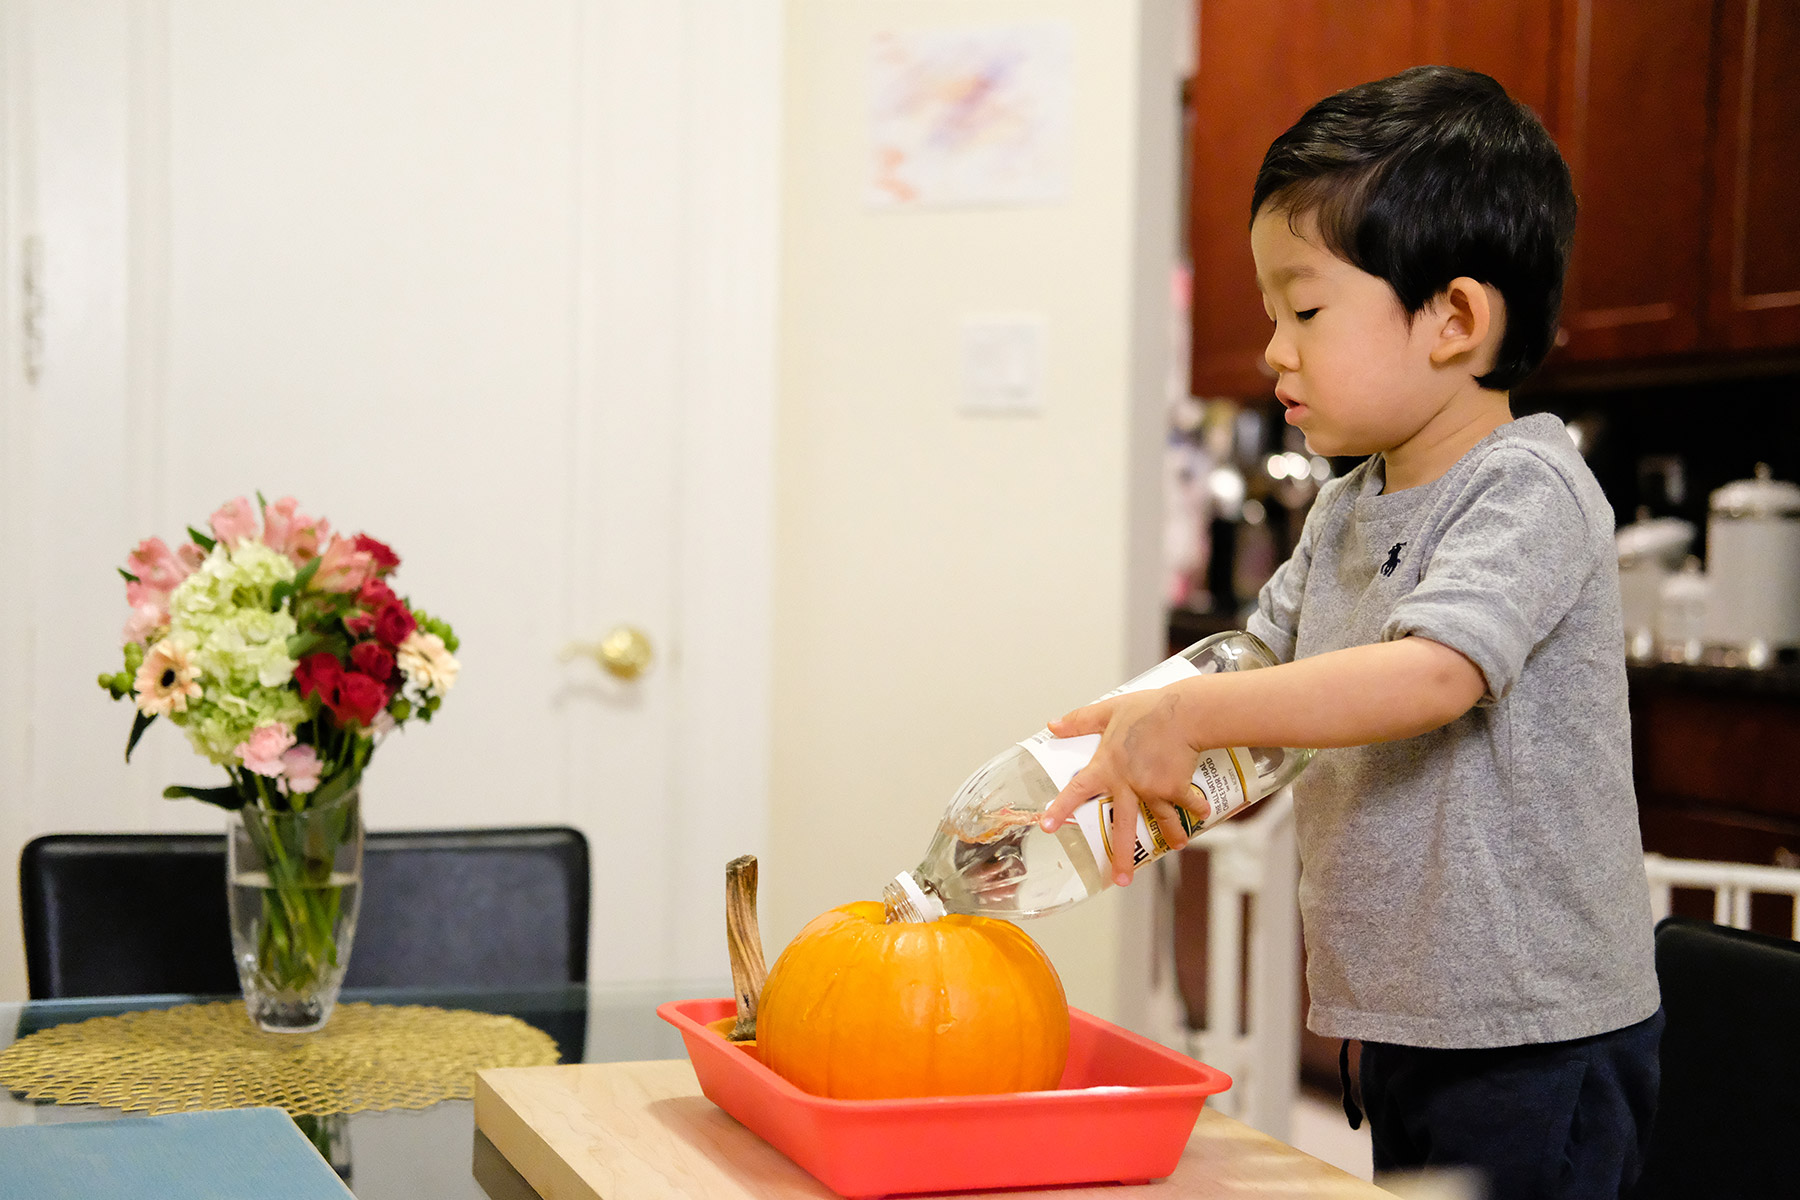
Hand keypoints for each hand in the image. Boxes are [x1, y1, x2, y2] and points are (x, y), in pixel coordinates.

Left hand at [1037, 684, 1206, 886]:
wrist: (1184, 712)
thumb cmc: (1147, 709)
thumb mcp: (1109, 710)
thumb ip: (1080, 720)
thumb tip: (1052, 725)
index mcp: (1107, 767)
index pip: (1077, 790)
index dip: (1061, 808)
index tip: (1047, 827)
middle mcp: (1128, 784)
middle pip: (1122, 826)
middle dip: (1122, 857)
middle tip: (1120, 881)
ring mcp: (1152, 790)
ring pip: (1160, 820)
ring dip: (1171, 834)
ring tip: (1177, 846)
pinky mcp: (1176, 789)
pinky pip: (1185, 804)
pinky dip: (1196, 809)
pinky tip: (1202, 815)